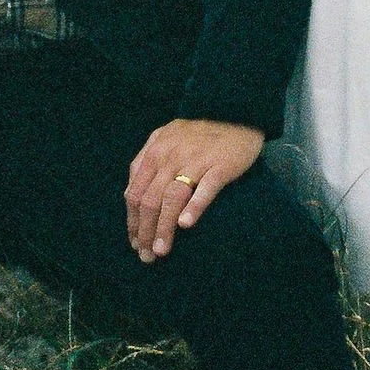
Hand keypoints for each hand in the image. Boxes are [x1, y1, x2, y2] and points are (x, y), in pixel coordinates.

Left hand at [125, 117, 264, 262]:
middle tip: (147, 256)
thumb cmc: (200, 133)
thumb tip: (131, 194)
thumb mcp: (166, 138)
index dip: (133, 221)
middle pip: (150, 199)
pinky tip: (186, 225)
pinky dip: (194, 206)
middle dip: (145, 231)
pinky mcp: (220, 165)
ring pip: (172, 198)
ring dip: (164, 227)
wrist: (237, 113)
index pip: (135, 192)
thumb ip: (147, 160)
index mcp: (155, 151)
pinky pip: (205, 188)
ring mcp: (195, 160)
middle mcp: (171, 156)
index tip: (136, 242)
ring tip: (162, 250)